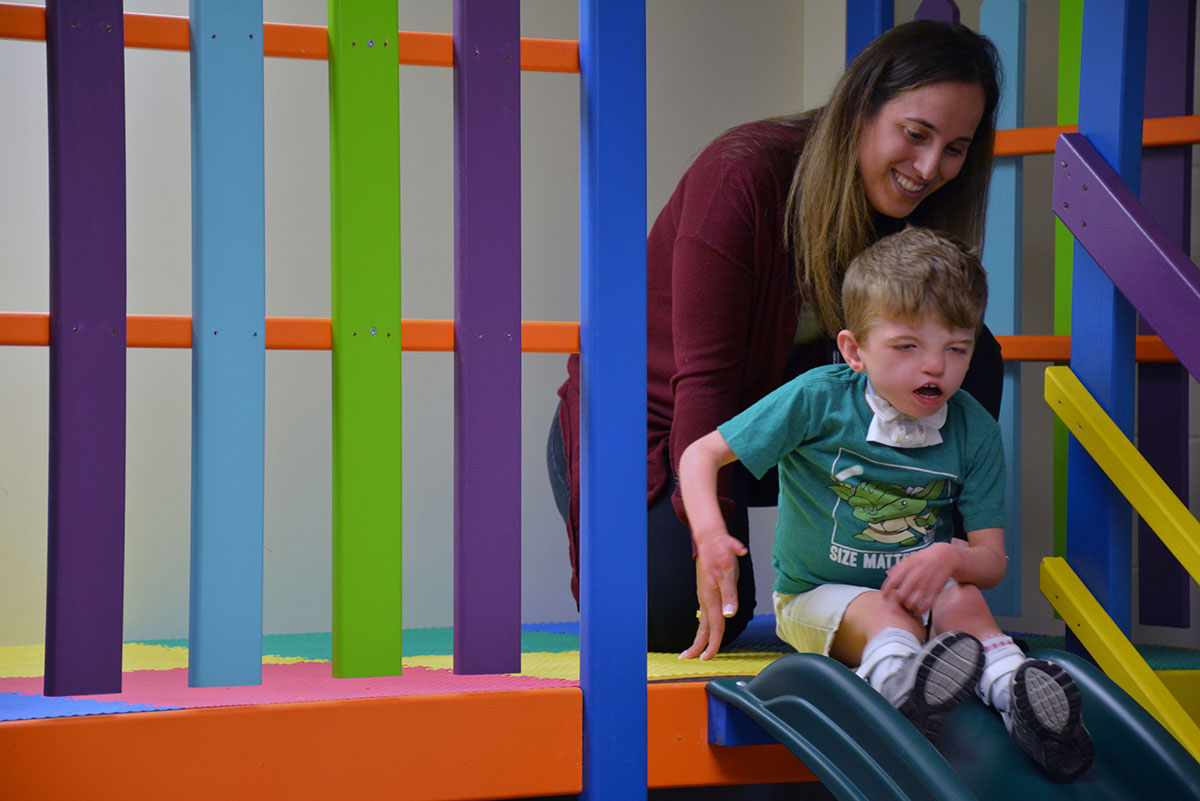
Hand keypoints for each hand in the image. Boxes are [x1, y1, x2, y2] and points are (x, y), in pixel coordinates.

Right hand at [679, 529, 746, 660]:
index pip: (714, 627)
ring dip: (699, 638)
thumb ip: (730, 594)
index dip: (712, 644)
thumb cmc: (721, 552)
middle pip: (704, 628)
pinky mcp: (705, 591)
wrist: (710, 538)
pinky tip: (702, 630)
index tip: (707, 658)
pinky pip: (703, 614)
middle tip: (692, 660)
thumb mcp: (729, 571)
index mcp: (712, 597)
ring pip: (702, 622)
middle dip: (698, 646)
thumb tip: (729, 614)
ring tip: (693, 651)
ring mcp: (704, 595)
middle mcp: (706, 599)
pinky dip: (702, 626)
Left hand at [880, 542, 955, 615]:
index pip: (892, 581)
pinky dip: (921, 610)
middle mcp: (916, 576)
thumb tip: (888, 575)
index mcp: (908, 567)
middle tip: (899, 601)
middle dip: (898, 600)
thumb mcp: (910, 558)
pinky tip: (918, 610)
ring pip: (912, 602)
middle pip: (901, 594)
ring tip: (908, 606)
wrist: (945, 556)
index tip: (884, 596)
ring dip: (909, 606)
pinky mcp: (935, 590)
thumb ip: (899, 567)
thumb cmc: (925, 558)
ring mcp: (926, 584)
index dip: (886, 590)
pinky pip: (926, 605)